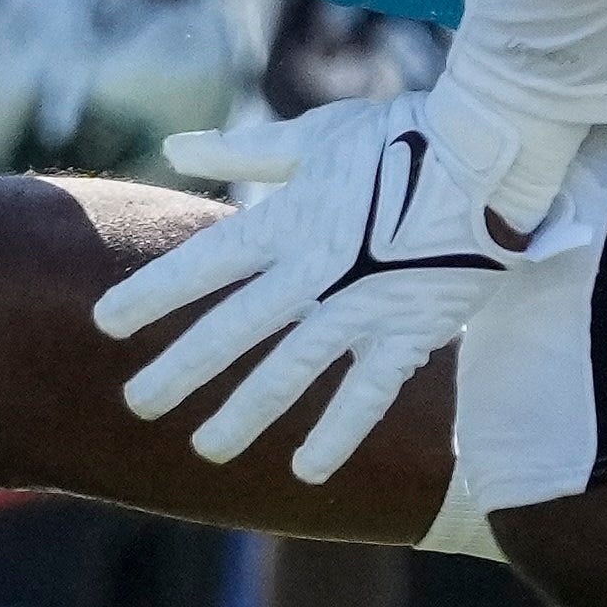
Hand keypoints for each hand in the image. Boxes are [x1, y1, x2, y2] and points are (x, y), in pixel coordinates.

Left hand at [95, 94, 539, 481]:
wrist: (500, 152)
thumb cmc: (404, 136)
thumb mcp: (316, 136)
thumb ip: (243, 152)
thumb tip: (175, 147)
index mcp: (287, 222)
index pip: (203, 264)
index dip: (153, 293)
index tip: (106, 323)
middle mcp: (316, 272)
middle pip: (235, 329)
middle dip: (183, 369)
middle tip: (136, 404)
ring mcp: (365, 306)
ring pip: (292, 371)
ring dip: (247, 412)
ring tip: (205, 448)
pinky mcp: (413, 330)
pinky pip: (369, 392)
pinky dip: (339, 431)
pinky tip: (304, 470)